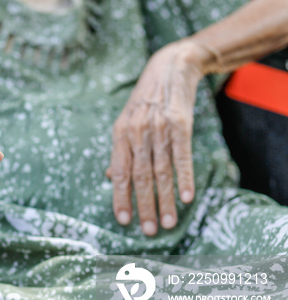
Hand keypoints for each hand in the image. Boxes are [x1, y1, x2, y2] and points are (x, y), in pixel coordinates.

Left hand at [107, 41, 209, 235]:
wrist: (169, 68)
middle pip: (140, 177)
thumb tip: (112, 179)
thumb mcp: (126, 122)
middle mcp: (136, 133)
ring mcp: (158, 128)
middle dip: (144, 206)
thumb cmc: (145, 101)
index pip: (119, 173)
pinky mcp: (180, 124)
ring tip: (169, 223)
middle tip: (150, 231)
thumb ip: (120, 151)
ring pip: (161, 171)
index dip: (120, 198)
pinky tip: (187, 197)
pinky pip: (182, 156)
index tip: (123, 221)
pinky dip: (184, 178)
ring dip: (166, 200)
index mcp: (119, 134)